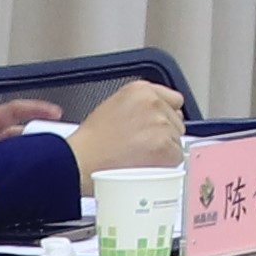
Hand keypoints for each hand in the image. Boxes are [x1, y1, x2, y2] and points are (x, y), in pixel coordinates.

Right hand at [63, 77, 187, 178]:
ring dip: (163, 150)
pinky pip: (176, 158)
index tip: (156, 127)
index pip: (174, 100)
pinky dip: (164, 165)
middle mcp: (153, 102)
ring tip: (137, 156)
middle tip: (141, 146)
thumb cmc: (90, 142)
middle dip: (164, 134)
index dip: (166, 116)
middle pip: (177, 122)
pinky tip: (143, 165)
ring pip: (177, 141)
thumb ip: (139, 107)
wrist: (79, 162)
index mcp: (140, 90)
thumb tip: (158, 116)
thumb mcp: (113, 107)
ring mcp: (160, 123)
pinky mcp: (164, 146)